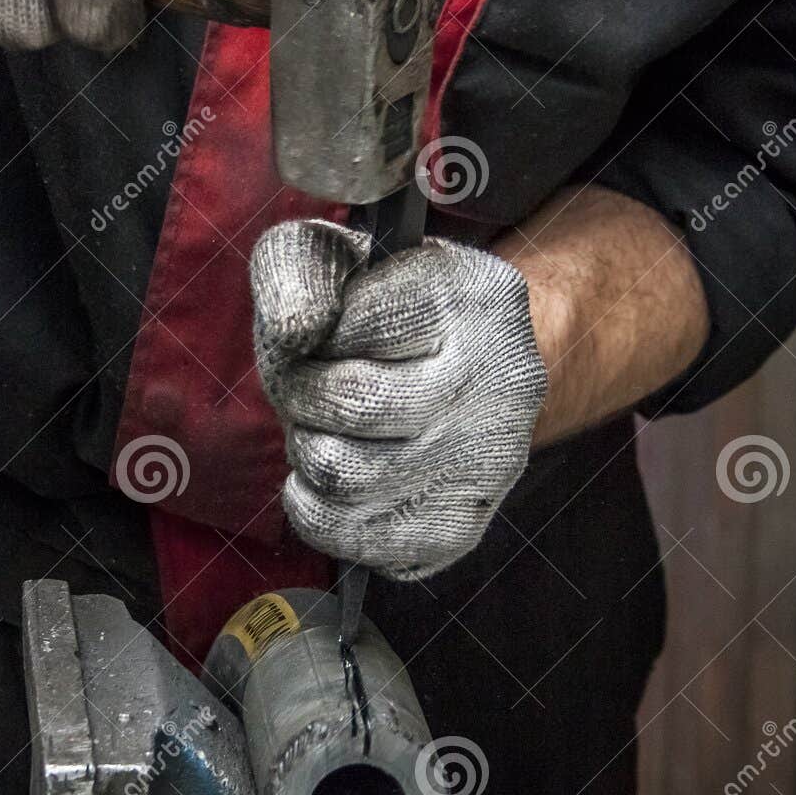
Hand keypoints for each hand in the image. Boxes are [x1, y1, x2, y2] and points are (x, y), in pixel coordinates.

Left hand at [250, 219, 547, 578]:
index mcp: (473, 295)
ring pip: (342, 475)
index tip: (316, 330)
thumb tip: (296, 331)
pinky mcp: (461, 525)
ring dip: (305, 449)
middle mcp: (500, 379)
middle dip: (299, 392)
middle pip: (348, 403)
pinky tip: (330, 478)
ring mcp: (488, 459)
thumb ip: (299, 267)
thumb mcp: (345, 257)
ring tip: (325, 427)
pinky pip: (352, 537)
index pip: (348, 323)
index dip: (304, 331)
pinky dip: (315, 509)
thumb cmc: (390, 310)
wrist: (476, 369)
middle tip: (307, 383)